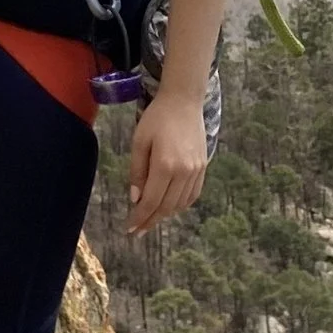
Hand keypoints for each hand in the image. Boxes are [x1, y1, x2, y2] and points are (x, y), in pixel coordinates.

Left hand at [128, 86, 211, 231]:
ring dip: (164, 215)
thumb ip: (137, 172)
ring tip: (150, 220)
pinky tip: (169, 207)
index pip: (150, 202)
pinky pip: (192, 195)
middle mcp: (184, 172)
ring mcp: (196, 170)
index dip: (139, 218)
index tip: (130, 229)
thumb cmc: (157, 118)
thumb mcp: (139, 142)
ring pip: (180, 204)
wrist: (184, 101)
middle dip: (150, 221)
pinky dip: (180, 205)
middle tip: (137, 231)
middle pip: (166, 207)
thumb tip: (135, 199)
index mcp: (165, 165)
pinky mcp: (203, 167)